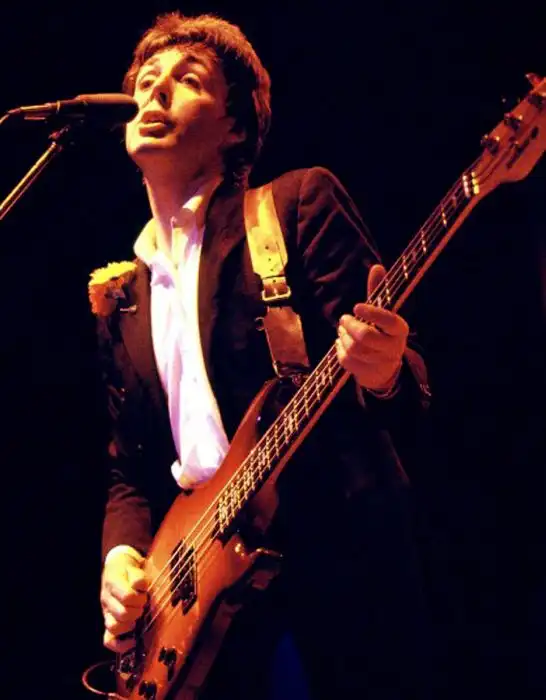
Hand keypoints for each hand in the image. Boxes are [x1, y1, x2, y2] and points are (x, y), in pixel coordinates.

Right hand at [100, 547, 147, 651]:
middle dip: (137, 610)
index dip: (139, 598)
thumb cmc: (129, 571)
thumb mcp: (135, 568)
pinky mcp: (108, 622)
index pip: (127, 597)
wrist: (117, 568)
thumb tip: (140, 587)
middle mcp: (106, 600)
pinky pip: (108, 640)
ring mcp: (106, 613)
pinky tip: (132, 641)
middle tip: (142, 605)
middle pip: (122, 614)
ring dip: (130, 624)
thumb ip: (139, 577)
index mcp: (112, 584)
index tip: (144, 594)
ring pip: (113, 627)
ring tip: (136, 618)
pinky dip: (120, 644)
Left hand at [336, 264, 408, 390]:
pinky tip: (340, 343)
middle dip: (350, 326)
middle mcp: (393, 347)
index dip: (373, 313)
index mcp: (399, 330)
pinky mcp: (366, 373)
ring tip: (342, 331)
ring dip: (343, 337)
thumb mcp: (382, 313)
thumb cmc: (381, 332)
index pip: (389, 321)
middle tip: (343, 319)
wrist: (384, 368)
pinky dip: (339, 349)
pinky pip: (346, 360)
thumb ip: (378, 291)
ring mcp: (380, 363)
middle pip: (366, 337)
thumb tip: (377, 266)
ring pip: (354, 348)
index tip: (356, 306)